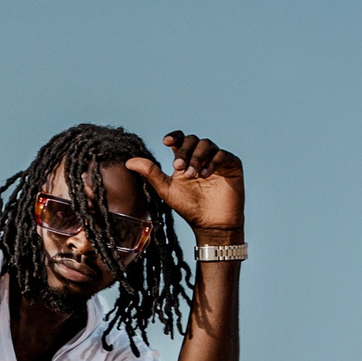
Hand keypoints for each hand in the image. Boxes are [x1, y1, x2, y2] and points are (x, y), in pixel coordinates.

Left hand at [125, 132, 244, 236]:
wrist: (211, 225)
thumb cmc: (189, 208)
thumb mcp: (167, 190)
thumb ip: (151, 174)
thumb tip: (129, 161)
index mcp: (185, 159)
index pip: (180, 139)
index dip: (174, 136)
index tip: (166, 142)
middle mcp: (201, 156)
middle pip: (193, 140)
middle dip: (185, 151)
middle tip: (178, 168)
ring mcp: (217, 160)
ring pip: (207, 144)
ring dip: (197, 157)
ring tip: (192, 175)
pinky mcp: (232, 165)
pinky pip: (223, 154)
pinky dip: (213, 162)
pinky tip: (205, 175)